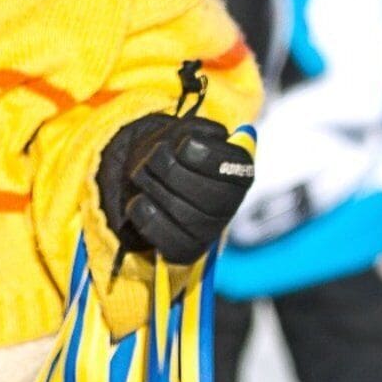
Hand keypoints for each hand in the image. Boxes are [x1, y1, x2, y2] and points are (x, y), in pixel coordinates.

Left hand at [98, 111, 255, 262]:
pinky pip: (164, 237)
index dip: (200, 153)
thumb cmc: (175, 151)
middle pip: (204, 194)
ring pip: (181, 213)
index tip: (183, 145)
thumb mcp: (190, 132)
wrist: (153, 178)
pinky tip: (140, 200)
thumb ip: (204, 130)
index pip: (230, 166)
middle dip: (169, 171)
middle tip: (154, 157)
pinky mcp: (187, 250)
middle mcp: (231, 205)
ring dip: (152, 187)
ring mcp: (210, 231)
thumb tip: (221, 135)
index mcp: (241, 172)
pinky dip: (144, 214)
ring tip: (144, 174)